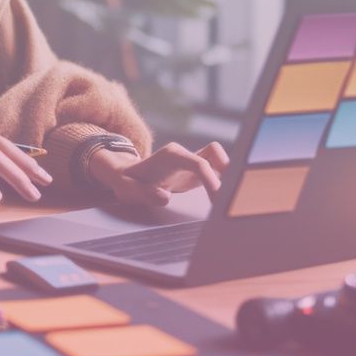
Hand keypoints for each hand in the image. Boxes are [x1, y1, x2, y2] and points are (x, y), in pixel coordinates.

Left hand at [87, 141, 229, 206]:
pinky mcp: (196, 171)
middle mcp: (184, 154)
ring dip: (227, 177)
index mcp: (171, 156)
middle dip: (227, 173)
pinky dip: (222, 184)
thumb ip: (145, 193)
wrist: (127, 176)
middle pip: (215, 154)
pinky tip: (220, 201)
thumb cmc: (128, 182)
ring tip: (226, 201)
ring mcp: (191, 161)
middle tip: (229, 199)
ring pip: (219, 160)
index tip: (219, 198)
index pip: (199, 163)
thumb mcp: (129, 189)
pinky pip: (216, 172)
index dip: (212, 180)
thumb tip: (165, 197)